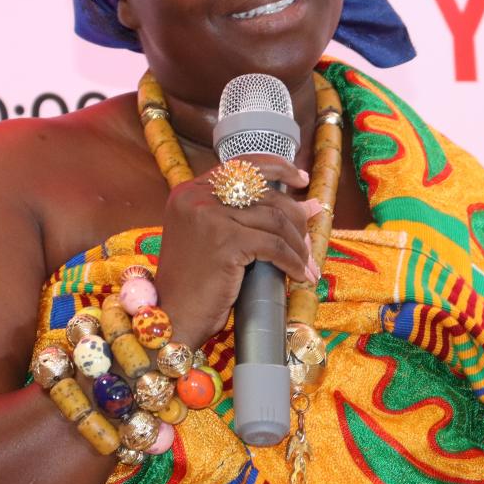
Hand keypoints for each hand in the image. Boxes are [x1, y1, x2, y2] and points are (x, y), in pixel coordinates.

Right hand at [156, 154, 324, 346]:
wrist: (173, 318)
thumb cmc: (196, 284)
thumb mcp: (217, 239)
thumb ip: (251, 217)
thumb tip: (310, 204)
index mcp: (191, 191)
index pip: (243, 166)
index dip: (278, 168)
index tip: (302, 180)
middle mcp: (197, 196)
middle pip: (266, 193)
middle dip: (295, 217)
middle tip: (308, 240)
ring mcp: (210, 216)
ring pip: (275, 219)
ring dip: (297, 244)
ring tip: (306, 263)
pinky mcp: (225, 241)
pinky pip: (274, 245)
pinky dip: (292, 261)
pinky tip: (299, 275)